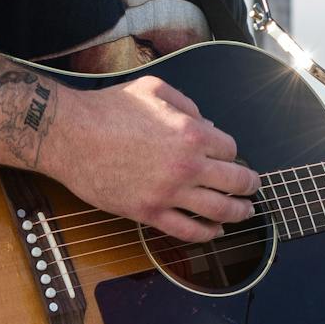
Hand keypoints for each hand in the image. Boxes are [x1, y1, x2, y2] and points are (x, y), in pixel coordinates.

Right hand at [45, 75, 258, 242]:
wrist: (71, 135)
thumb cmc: (108, 109)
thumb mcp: (153, 89)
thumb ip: (187, 104)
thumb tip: (207, 124)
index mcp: (191, 132)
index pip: (230, 149)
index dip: (232, 153)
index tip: (229, 157)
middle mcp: (186, 165)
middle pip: (235, 181)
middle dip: (249, 184)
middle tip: (253, 186)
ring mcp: (169, 193)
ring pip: (218, 211)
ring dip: (238, 212)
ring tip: (245, 212)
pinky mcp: (149, 213)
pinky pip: (187, 231)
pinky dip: (207, 234)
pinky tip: (215, 232)